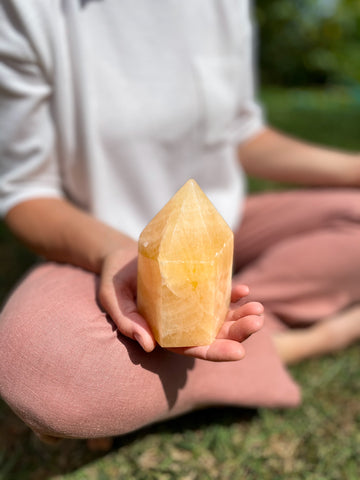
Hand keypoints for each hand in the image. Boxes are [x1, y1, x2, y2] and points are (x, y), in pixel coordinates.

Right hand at [98, 249, 263, 360]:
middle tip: (257, 321)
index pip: (196, 349)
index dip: (217, 352)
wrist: (121, 257)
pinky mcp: (198, 286)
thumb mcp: (114, 300)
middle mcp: (184, 323)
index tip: (239, 352)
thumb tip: (149, 345)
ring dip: (242, 315)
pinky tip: (243, 290)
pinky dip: (232, 293)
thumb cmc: (116, 280)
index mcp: (167, 334)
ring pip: (222, 316)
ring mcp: (193, 305)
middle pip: (216, 334)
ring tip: (258, 308)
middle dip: (239, 332)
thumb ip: (127, 321)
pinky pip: (218, 293)